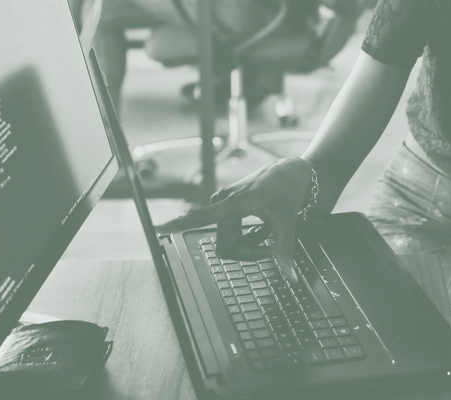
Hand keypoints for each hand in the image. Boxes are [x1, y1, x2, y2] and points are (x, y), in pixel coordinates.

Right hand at [157, 157, 314, 281]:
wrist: (290, 172)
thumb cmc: (287, 191)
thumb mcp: (288, 222)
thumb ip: (285, 251)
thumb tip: (292, 278)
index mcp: (235, 202)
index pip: (204, 216)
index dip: (180, 223)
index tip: (158, 228)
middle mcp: (223, 201)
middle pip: (226, 247)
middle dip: (248, 253)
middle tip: (270, 248)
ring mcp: (223, 204)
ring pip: (228, 243)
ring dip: (249, 245)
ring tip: (267, 233)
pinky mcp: (225, 206)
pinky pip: (230, 235)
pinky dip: (247, 237)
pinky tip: (261, 227)